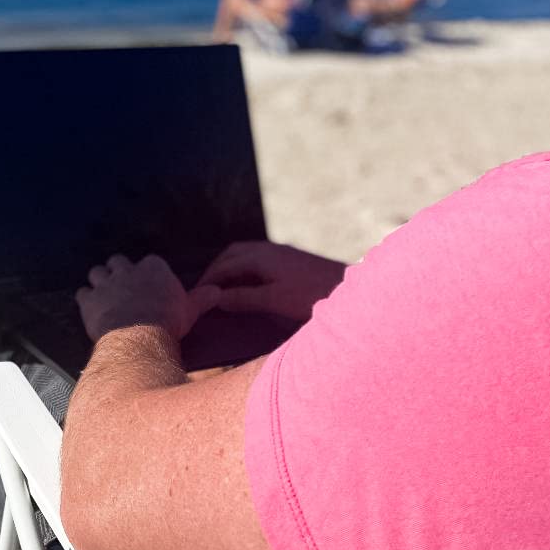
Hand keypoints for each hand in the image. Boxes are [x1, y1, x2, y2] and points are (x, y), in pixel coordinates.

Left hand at [75, 254, 221, 342]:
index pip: (149, 261)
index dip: (147, 272)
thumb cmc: (168, 322)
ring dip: (99, 281)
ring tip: (104, 292)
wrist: (139, 337)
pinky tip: (89, 306)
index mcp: (153, 268)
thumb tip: (217, 292)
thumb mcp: (190, 310)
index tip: (149, 283)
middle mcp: (127, 271)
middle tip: (122, 285)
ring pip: (97, 272)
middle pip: (118, 261)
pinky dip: (85, 298)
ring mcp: (106, 284)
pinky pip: (82, 293)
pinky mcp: (90, 301)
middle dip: (118, 270)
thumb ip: (201, 299)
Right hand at [197, 241, 345, 323]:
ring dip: (231, 268)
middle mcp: (270, 249)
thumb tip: (216, 299)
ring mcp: (283, 253)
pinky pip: (259, 259)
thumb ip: (244, 298)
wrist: (355, 291)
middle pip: (232, 254)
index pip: (224, 266)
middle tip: (204, 290)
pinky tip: (250, 285)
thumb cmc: (314, 296)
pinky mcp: (293, 260)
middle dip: (216, 270)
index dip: (207, 282)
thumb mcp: (274, 300)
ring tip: (222, 288)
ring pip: (246, 254)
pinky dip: (245, 269)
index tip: (194, 297)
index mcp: (261, 256)